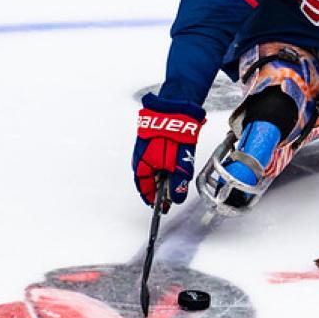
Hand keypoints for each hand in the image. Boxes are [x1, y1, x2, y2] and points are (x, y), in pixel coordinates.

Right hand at [133, 93, 205, 207]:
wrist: (173, 109)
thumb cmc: (172, 135)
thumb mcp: (178, 164)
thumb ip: (177, 182)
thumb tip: (176, 198)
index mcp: (142, 167)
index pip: (145, 190)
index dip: (154, 201)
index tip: (162, 208)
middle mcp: (140, 159)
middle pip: (149, 181)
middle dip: (159, 191)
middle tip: (170, 198)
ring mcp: (145, 149)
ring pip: (153, 170)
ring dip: (162, 178)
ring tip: (174, 184)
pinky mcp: (152, 141)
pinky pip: (156, 159)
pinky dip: (164, 166)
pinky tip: (173, 167)